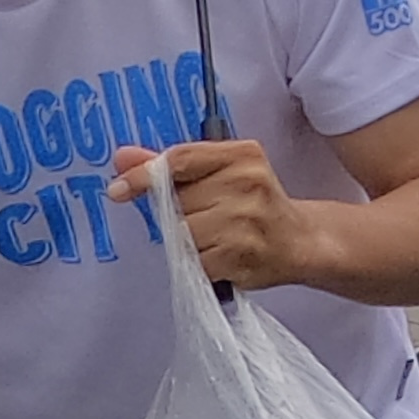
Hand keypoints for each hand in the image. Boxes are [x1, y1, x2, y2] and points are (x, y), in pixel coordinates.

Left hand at [104, 140, 323, 291]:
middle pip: (178, 201)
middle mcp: (248, 182)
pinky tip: (223, 256)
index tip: (117, 189)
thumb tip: (122, 157)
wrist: (301, 241)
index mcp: (242, 154)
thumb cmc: (254, 205)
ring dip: (189, 243)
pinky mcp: (242, 255)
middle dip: (179, 215)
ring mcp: (246, 219)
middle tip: (209, 219)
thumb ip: (171, 167)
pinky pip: (196, 261)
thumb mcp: (220, 175)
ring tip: (218, 239)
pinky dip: (201, 264)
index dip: (143, 175)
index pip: (180, 159)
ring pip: (183, 234)